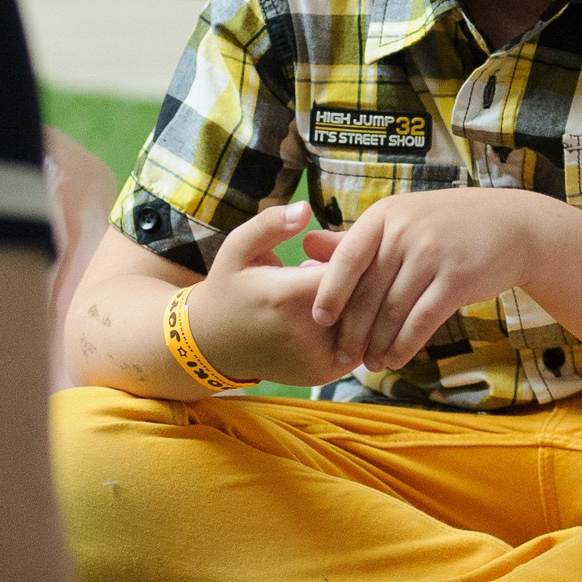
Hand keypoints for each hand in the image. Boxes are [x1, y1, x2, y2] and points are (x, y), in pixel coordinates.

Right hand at [185, 203, 348, 386]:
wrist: (215, 346)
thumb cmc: (230, 288)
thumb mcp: (238, 248)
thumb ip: (270, 224)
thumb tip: (306, 207)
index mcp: (284, 295)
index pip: (343, 269)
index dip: (350, 252)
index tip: (341, 243)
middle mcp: (304, 332)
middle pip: (361, 296)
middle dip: (364, 274)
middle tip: (354, 259)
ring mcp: (316, 358)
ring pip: (366, 322)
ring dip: (366, 300)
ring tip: (346, 283)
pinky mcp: (325, 373)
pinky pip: (360, 344)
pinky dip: (360, 324)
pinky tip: (344, 306)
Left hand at [304, 187, 546, 370]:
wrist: (512, 228)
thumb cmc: (446, 226)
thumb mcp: (399, 221)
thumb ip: (353, 239)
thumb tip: (304, 247)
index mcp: (385, 215)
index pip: (347, 258)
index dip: (330, 292)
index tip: (319, 320)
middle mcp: (406, 231)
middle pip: (368, 291)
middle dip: (352, 330)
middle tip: (342, 356)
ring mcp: (433, 254)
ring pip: (393, 311)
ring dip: (378, 344)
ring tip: (369, 364)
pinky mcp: (457, 279)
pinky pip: (421, 321)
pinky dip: (405, 345)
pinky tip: (395, 359)